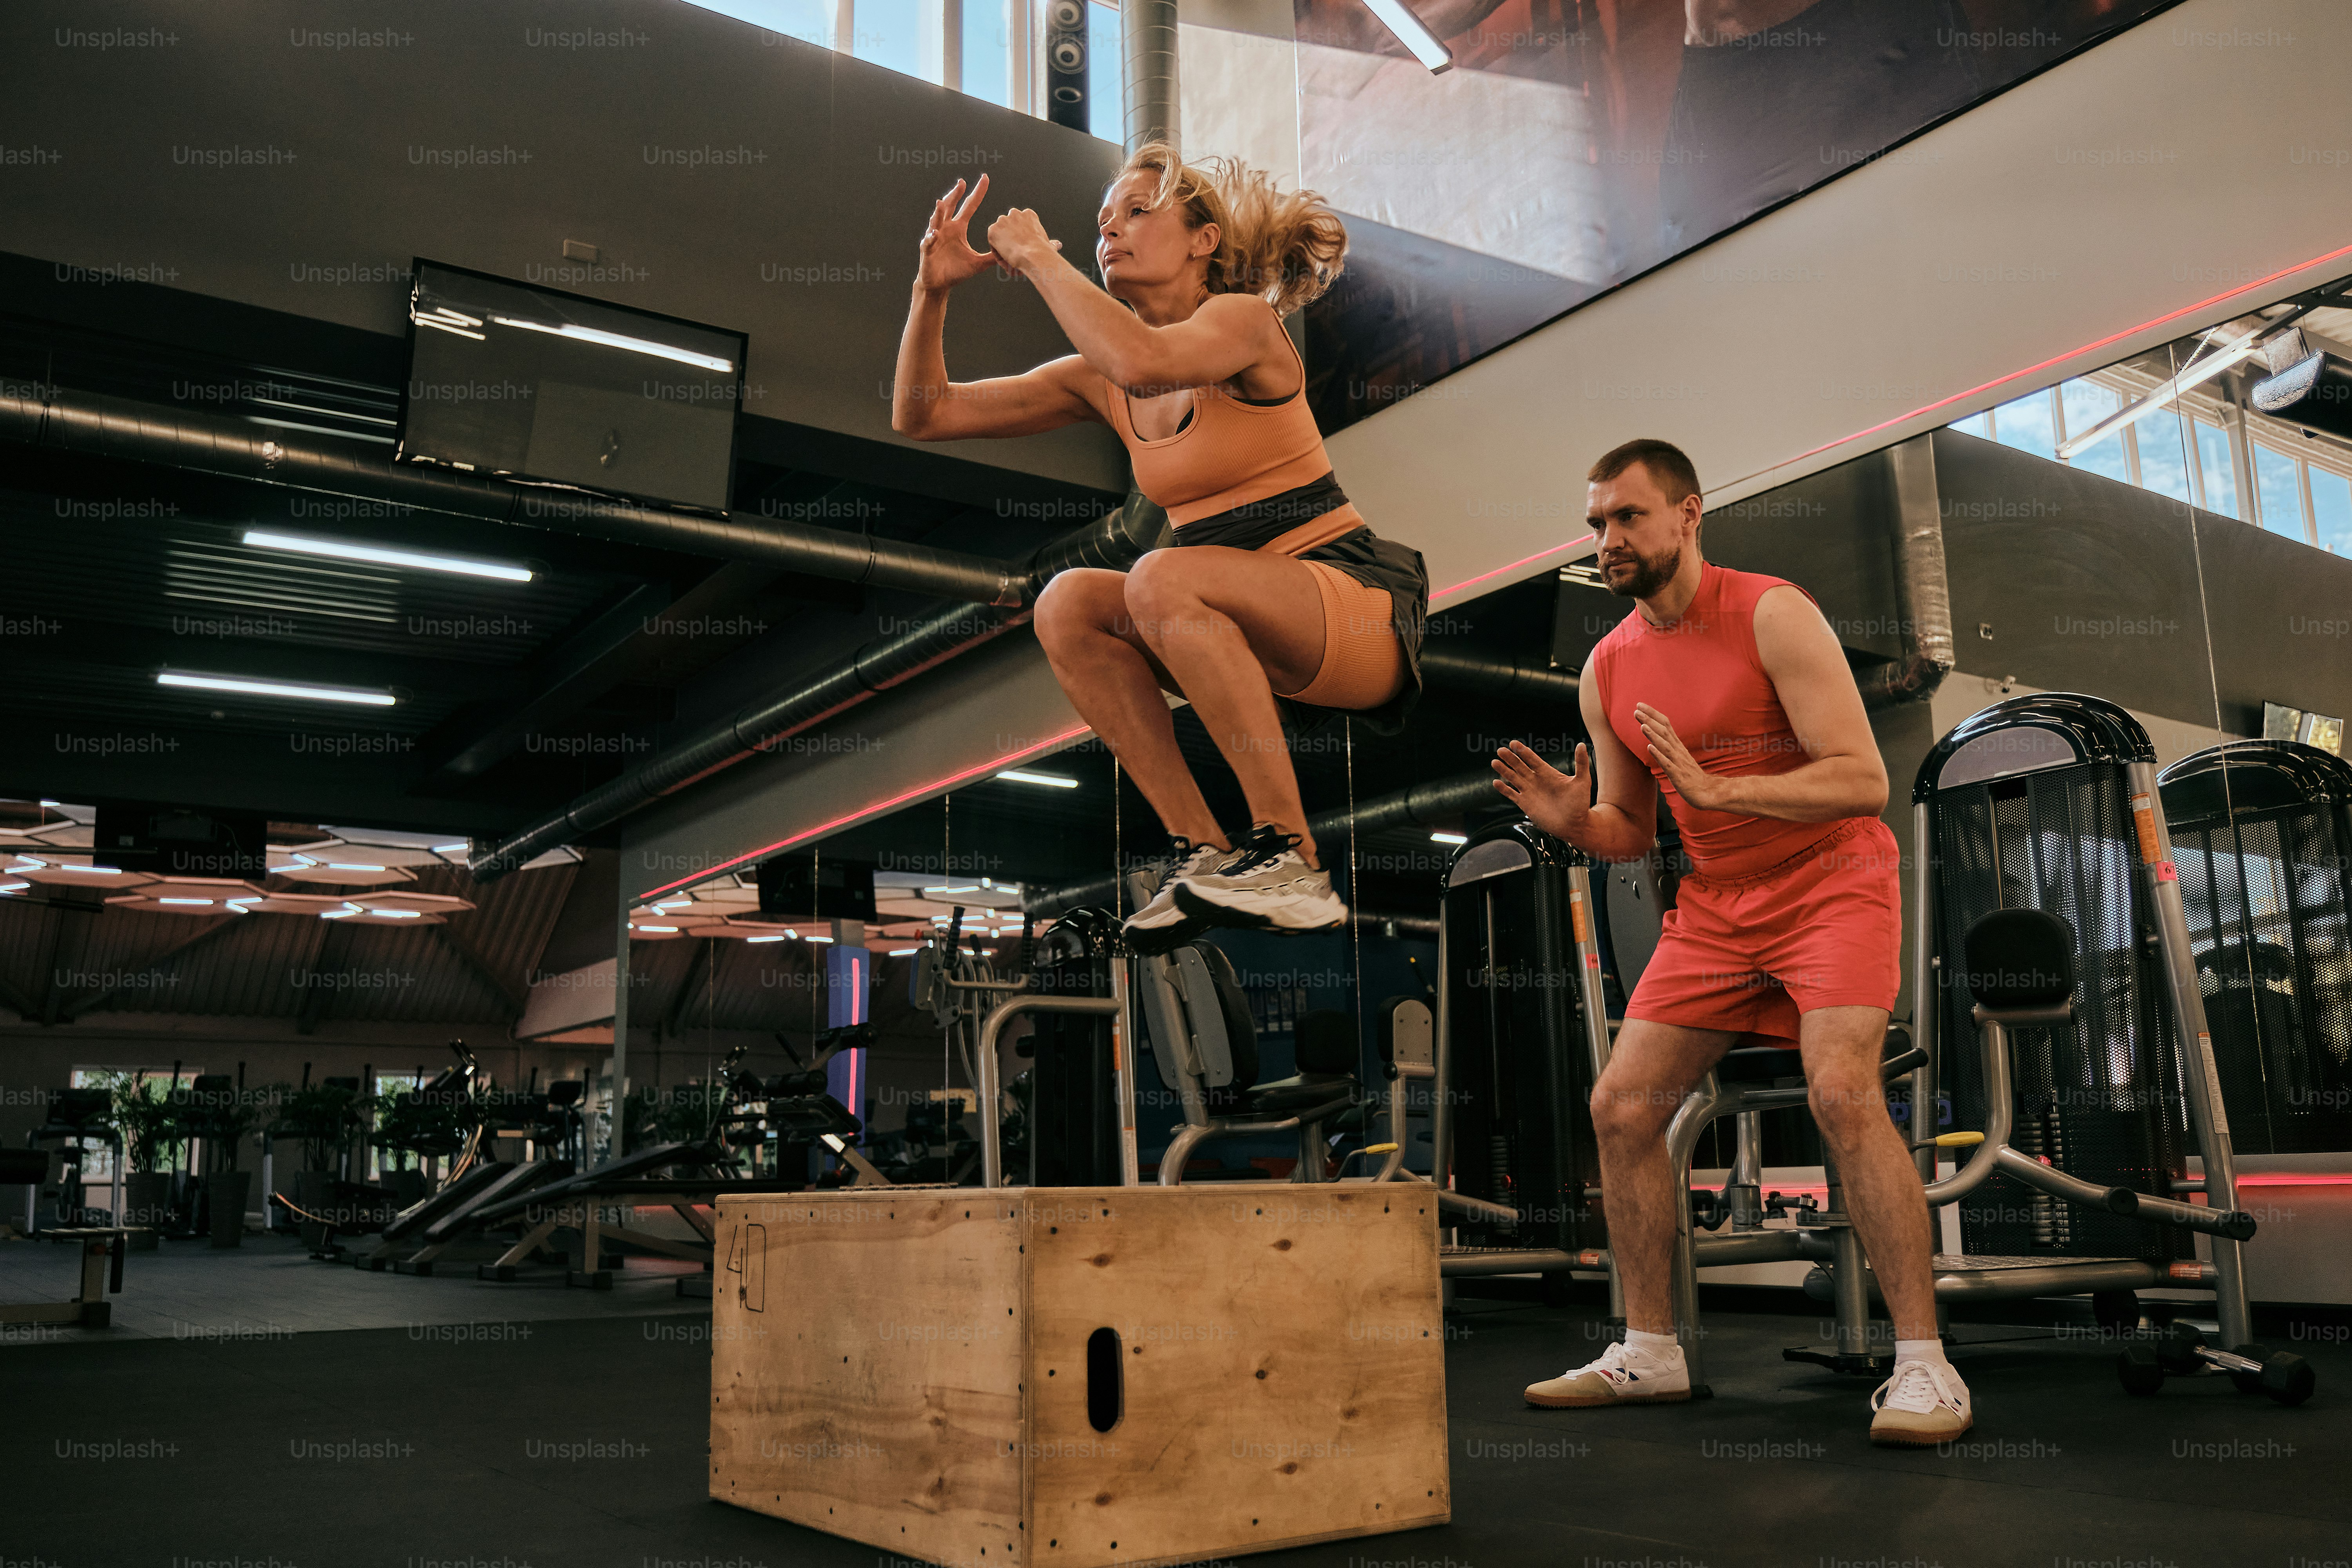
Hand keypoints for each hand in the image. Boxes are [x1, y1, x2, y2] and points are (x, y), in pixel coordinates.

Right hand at [916, 175, 997, 293]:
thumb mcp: (978, 263)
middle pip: (951, 207)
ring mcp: (935, 237)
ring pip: (936, 220)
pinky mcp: (927, 250)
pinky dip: (931, 238)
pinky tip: (934, 234)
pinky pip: (928, 242)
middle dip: (955, 194)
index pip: (969, 206)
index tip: (984, 179)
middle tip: (962, 182)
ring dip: (939, 212)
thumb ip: (991, 256)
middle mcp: (946, 228)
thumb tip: (1008, 253)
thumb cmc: (956, 272)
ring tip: (942, 202)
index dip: (976, 193)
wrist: (940, 284)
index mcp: (958, 228)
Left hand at [985, 206, 1063, 281]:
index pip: (1020, 227)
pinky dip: (999, 256)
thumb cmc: (1043, 251)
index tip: (1025, 251)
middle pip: (1008, 231)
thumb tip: (1058, 244)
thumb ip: (1048, 242)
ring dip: (1005, 251)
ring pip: (1001, 239)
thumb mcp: (1047, 243)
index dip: (1022, 241)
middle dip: (1011, 244)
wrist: (1034, 254)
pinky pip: (994, 246)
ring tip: (1014, 264)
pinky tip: (1009, 262)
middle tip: (1018, 258)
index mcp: (1029, 214)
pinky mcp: (993, 230)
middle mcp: (1015, 213)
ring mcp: (1002, 220)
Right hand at [1491, 740, 1590, 841]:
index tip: (1514, 743)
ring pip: (1513, 778)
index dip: (1523, 751)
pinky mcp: (1525, 804)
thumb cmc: (1580, 804)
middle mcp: (1537, 781)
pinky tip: (1495, 782)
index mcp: (1548, 773)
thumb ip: (1581, 763)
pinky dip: (1503, 789)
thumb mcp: (1583, 781)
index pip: (1532, 759)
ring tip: (1494, 762)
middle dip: (1510, 758)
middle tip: (1500, 750)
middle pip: (1520, 766)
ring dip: (1504, 770)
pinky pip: (1512, 794)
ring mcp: (1530, 792)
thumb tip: (1581, 745)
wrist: (1574, 825)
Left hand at [1634, 703, 1724, 810]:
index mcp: (1678, 746)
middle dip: (1650, 720)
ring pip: (1665, 746)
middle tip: (1637, 709)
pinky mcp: (1679, 776)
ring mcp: (1679, 763)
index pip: (1665, 725)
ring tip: (1642, 725)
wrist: (1707, 792)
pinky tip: (1649, 747)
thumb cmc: (1690, 775)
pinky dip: (1659, 755)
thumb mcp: (1678, 757)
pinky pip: (1668, 764)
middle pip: (1664, 732)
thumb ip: (1668, 746)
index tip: (1639, 705)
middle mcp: (1678, 751)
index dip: (1653, 715)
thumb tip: (1655, 736)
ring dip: (1653, 735)